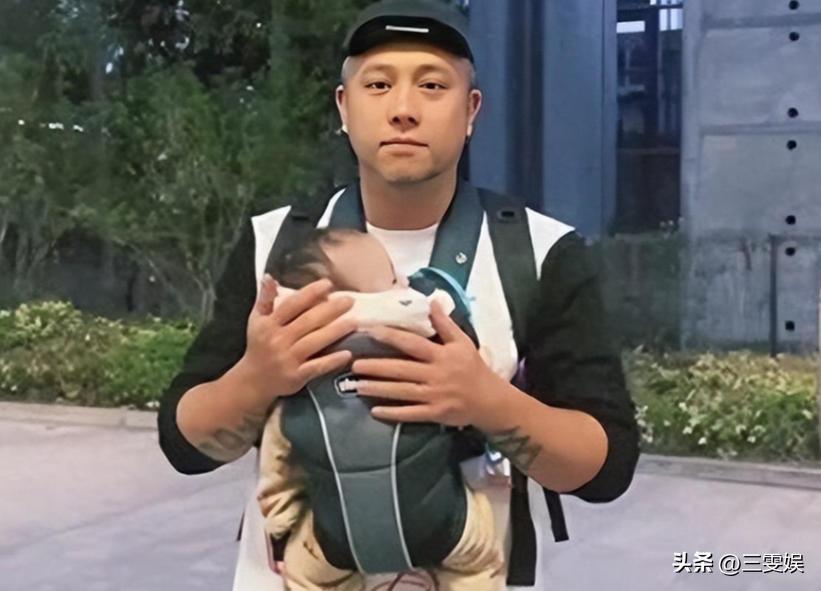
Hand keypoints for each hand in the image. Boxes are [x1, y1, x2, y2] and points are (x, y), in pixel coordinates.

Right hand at [238, 274, 356, 401]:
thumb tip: (270, 276)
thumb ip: (265, 298)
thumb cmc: (259, 346)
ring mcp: (287, 359)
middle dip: (330, 310)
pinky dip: (332, 361)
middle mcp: (278, 340)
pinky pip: (317, 367)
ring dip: (335, 331)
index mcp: (269, 324)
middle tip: (349, 300)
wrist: (252, 381)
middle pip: (307, 322)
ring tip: (354, 322)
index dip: (310, 293)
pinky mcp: (296, 376)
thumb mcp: (256, 320)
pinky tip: (347, 353)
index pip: (292, 305)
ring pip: (314, 342)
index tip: (328, 283)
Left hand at [351, 300, 504, 427]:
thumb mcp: (462, 342)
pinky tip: (375, 411)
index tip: (370, 332)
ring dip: (378, 389)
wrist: (490, 400)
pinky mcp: (435, 413)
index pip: (412, 344)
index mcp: (441, 355)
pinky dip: (393, 413)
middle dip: (376, 367)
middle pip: (401, 369)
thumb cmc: (474, 368)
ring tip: (357, 386)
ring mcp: (435, 396)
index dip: (391, 337)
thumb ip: (444, 323)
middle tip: (354, 365)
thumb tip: (431, 301)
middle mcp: (436, 375)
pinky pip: (410, 414)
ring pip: (402, 392)